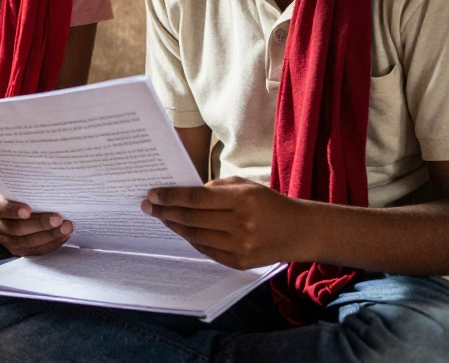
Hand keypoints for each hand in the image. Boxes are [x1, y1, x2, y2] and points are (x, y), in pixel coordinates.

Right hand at [0, 192, 72, 255]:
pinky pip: (36, 250)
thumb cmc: (24, 194)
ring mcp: (6, 239)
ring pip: (27, 242)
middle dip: (39, 224)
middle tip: (58, 219)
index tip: (28, 210)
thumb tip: (51, 184)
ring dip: (50, 236)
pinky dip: (52, 243)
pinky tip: (64, 235)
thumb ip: (30, 188)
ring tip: (66, 228)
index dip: (12, 210)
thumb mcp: (22, 188)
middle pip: (16, 228)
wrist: (23, 206)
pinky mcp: (18, 250)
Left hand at [141, 176, 308, 269]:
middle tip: (148, 206)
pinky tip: (181, 230)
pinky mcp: (239, 263)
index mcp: (242, 199)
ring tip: (162, 217)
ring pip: (195, 236)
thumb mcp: (246, 186)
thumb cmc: (269, 203)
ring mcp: (240, 246)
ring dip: (174, 226)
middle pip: (192, 219)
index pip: (196, 198)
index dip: (171, 197)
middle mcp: (241, 224)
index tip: (153, 194)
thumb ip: (215, 189)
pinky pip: (206, 250)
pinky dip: (191, 239)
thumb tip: (183, 195)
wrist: (300, 232)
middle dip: (165, 212)